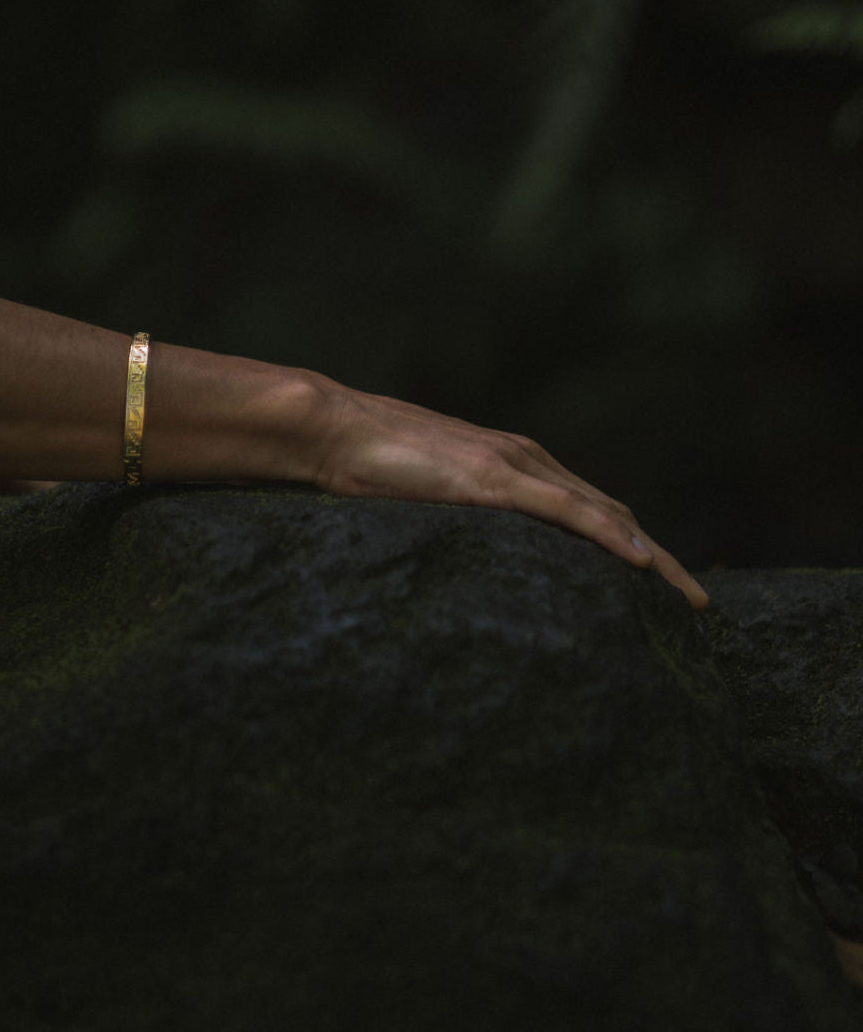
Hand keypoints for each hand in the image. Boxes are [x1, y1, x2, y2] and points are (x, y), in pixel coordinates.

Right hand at [311, 385, 708, 609]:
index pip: (592, 508)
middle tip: (695, 603)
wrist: (336, 428)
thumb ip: (459, 515)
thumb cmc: (369, 462)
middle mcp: (528, 459)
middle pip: (615, 512)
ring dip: (653, 556)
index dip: (630, 544)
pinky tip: (641, 564)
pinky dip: (611, 536)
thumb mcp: (427, 496)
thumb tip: (470, 557)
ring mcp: (515, 465)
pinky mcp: (495, 479)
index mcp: (516, 463)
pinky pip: (568, 512)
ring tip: (687, 597)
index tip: (660, 584)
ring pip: (605, 514)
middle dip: (660, 558)